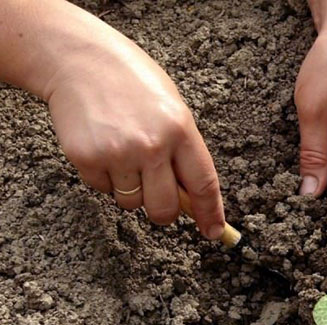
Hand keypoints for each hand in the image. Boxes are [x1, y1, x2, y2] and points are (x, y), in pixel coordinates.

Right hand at [35, 6, 223, 237]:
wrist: (80, 59)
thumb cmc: (133, 82)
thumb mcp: (172, 109)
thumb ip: (183, 152)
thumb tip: (191, 197)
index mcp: (181, 129)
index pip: (204, 184)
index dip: (211, 214)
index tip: (214, 233)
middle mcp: (152, 145)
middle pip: (165, 209)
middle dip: (164, 212)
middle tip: (158, 197)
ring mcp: (118, 153)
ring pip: (131, 203)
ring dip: (131, 190)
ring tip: (125, 154)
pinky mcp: (86, 158)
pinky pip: (103, 190)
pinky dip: (105, 178)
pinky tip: (104, 147)